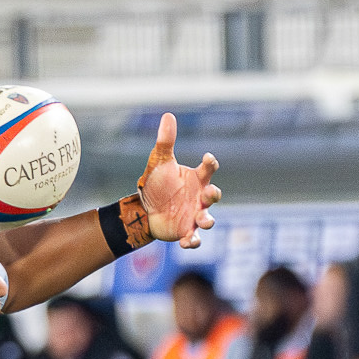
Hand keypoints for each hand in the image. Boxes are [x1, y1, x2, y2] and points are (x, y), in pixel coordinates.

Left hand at [136, 113, 220, 248]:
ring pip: (208, 220)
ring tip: (203, 223)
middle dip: (214, 195)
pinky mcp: (186, 231)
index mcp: (196, 179)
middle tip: (209, 194)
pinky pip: (194, 238)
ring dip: (208, 222)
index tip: (207, 158)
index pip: (209, 169)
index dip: (210, 163)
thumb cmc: (157, 184)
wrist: (145, 209)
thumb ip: (166, 142)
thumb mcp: (160, 162)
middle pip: (214, 196)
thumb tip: (168, 115)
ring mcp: (194, 215)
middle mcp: (199, 197)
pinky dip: (193, 242)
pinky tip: (187, 243)